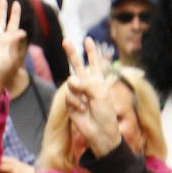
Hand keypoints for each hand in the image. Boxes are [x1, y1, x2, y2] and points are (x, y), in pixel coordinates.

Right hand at [0, 0, 25, 96]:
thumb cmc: (5, 69)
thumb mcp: (14, 55)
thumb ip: (17, 42)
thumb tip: (23, 32)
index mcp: (10, 39)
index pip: (13, 23)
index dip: (15, 13)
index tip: (17, 2)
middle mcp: (0, 37)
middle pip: (2, 20)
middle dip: (3, 10)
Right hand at [61, 36, 120, 158]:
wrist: (100, 133)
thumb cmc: (105, 113)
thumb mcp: (100, 94)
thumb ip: (86, 83)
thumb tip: (70, 80)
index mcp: (98, 80)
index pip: (95, 62)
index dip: (92, 51)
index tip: (88, 39)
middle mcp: (87, 85)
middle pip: (78, 65)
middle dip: (72, 53)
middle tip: (66, 41)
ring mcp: (78, 94)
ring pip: (71, 83)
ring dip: (79, 93)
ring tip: (87, 104)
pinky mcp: (71, 104)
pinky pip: (69, 96)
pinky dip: (76, 103)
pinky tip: (82, 110)